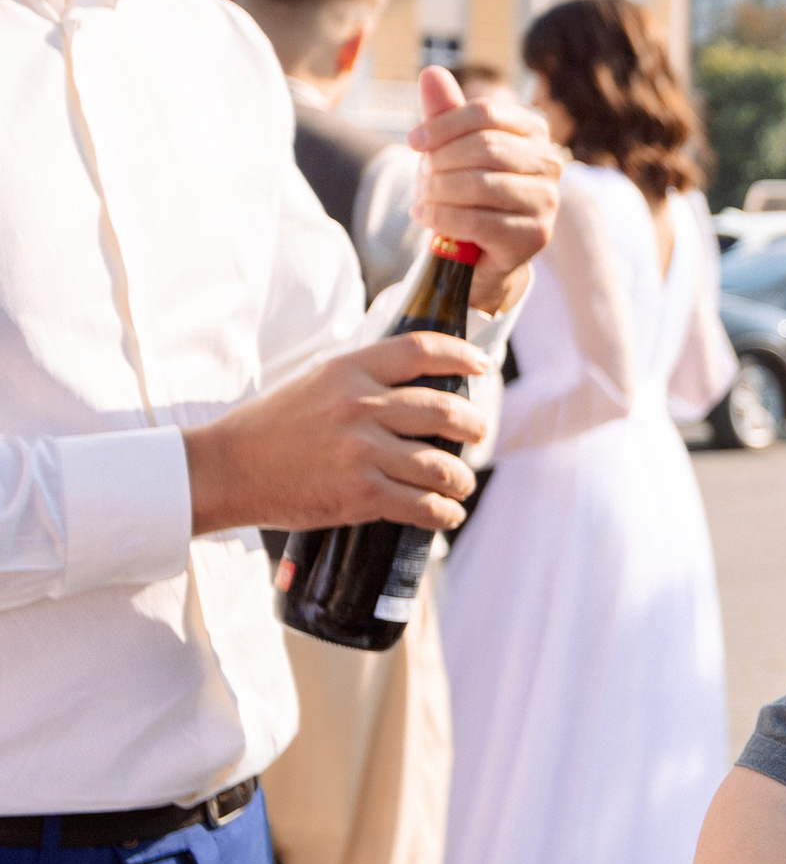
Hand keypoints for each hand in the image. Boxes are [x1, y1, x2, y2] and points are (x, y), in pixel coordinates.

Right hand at [183, 334, 491, 534]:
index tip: (483, 367)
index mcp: (348, 370)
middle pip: (445, 410)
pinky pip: (423, 505)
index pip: (420, 350)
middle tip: (477, 433)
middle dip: (473, 426)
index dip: (462, 356)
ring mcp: (360, 450)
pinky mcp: (359, 493)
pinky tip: (446, 512)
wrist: (225, 470)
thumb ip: (361, 378)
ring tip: (461, 484)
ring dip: (461, 478)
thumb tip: (416, 382)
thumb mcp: (314, 381)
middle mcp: (359, 406)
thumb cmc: (270, 428)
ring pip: (441, 464)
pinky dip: (444, 512)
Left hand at [407, 65, 561, 311]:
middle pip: (485, 147)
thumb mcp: (452, 149)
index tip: (413, 140)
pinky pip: (478, 220)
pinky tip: (424, 215)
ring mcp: (547, 200)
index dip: (444, 124)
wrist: (483, 249)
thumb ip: (444, 114)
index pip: (487, 114)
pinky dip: (441, 217)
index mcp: (534, 131)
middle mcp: (549, 163)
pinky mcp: (535, 235)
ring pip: (481, 185)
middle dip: (440, 162)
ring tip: (422, 198)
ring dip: (439, 191)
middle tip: (419, 179)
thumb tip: (431, 72)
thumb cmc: (468, 191)